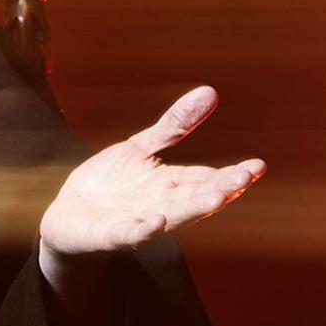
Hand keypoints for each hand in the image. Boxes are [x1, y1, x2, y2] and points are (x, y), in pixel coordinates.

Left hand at [39, 85, 264, 259]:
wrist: (68, 214)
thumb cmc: (111, 182)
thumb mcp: (141, 147)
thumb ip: (174, 126)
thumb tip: (211, 91)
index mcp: (171, 185)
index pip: (207, 178)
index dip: (231, 175)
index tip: (258, 166)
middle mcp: (162, 205)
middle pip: (195, 197)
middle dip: (220, 190)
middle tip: (244, 179)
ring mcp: (139, 221)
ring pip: (172, 217)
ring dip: (193, 209)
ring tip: (216, 199)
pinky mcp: (111, 234)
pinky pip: (131, 233)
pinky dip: (145, 228)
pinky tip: (157, 221)